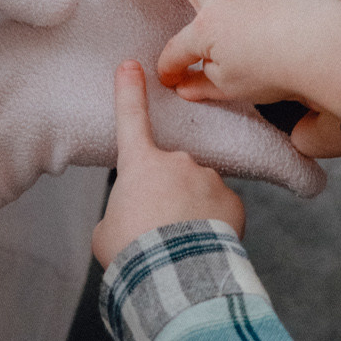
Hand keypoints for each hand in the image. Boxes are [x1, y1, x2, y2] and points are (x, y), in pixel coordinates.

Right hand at [92, 60, 244, 266]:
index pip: (130, 119)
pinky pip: (221, 210)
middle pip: (171, 174)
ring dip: (191, 212)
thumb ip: (121, 210)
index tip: (130, 65)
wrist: (172, 276)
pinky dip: (213, 225)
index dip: (129, 91)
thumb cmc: (131, 252)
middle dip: (167, 196)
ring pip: (199, 191)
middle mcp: (177, 162)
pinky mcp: (233, 200)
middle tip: (157, 231)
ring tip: (180, 244)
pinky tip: (201, 246)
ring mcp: (208, 178)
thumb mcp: (106, 229)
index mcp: (139, 164)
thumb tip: (134, 213)